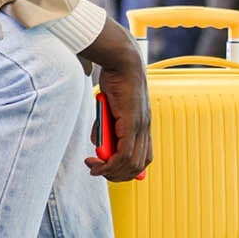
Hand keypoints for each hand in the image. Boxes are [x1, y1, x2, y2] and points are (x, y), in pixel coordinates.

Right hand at [79, 20, 151, 181]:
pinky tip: (98, 162)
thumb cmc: (116, 80)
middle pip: (137, 167)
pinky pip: (124, 153)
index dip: (128, 171)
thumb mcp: (109, 108)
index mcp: (142, 125)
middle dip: (116, 176)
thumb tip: (99, 146)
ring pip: (131, 164)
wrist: (122, 61)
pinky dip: (110, 163)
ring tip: (94, 167)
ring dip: (111, 172)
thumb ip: (106, 127)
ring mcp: (140, 126)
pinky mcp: (131, 122)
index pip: (142, 158)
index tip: (110, 171)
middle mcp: (145, 128)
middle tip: (98, 172)